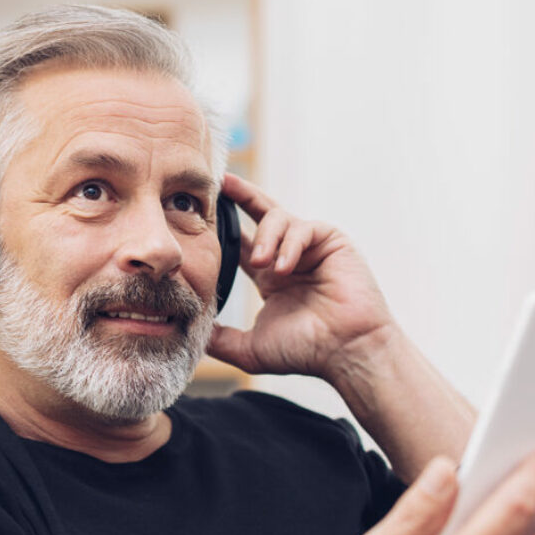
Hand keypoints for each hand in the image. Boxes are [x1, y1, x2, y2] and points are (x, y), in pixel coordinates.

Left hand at [206, 173, 395, 379]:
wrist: (345, 350)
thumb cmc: (306, 351)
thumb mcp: (250, 348)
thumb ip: (220, 339)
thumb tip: (189, 335)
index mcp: (269, 276)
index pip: (242, 241)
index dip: (224, 224)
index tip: (201, 211)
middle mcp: (288, 256)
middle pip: (261, 214)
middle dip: (241, 196)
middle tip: (220, 184)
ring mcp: (310, 247)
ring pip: (277, 219)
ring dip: (266, 238)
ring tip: (261, 263)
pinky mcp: (331, 241)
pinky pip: (303, 228)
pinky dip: (289, 244)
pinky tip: (284, 268)